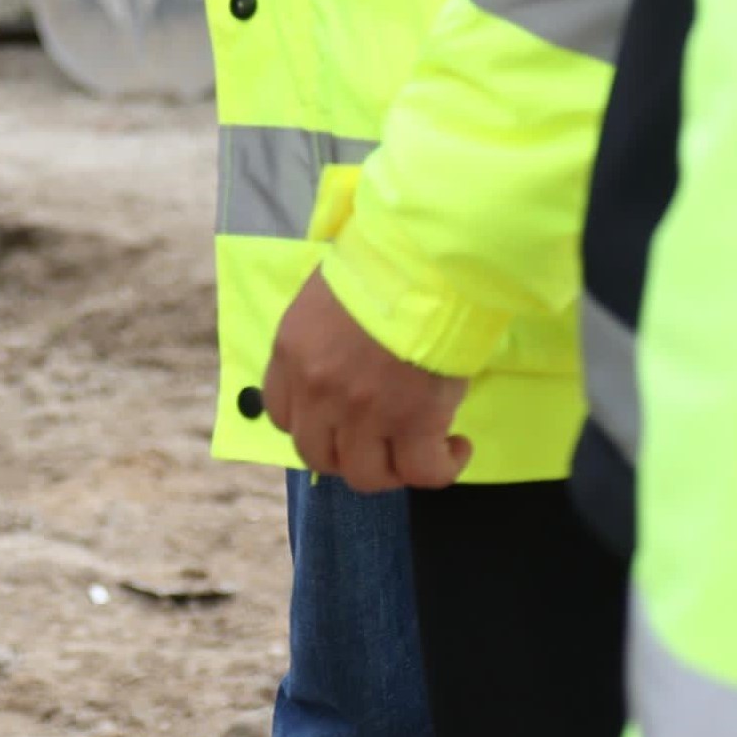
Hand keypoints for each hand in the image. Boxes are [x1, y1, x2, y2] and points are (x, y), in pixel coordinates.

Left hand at [262, 269, 471, 491]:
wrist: (426, 261)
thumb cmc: (380, 265)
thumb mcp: (327, 297)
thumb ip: (323, 341)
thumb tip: (344, 364)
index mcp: (291, 354)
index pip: (281, 415)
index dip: (313, 424)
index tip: (339, 419)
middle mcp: (318, 391)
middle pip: (317, 455)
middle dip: (347, 454)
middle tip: (379, 439)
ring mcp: (362, 413)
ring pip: (365, 475)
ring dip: (392, 469)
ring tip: (417, 447)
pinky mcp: (413, 424)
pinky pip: (422, 473)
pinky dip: (441, 469)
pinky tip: (455, 447)